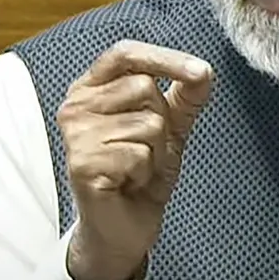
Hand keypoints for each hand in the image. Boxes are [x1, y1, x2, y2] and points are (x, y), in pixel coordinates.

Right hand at [56, 39, 213, 279]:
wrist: (126, 226)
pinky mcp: (82, 163)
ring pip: (147, 122)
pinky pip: (139, 153)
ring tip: (137, 168)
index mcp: (91, 87)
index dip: (163, 58)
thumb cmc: (141, 172)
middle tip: (146, 150)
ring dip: (156, 152)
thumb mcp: (170, 126)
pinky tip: (129, 182)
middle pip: (144, 87)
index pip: (125, 54)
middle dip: (161, 123)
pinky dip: (145, 171)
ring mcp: (75, 134)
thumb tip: (203, 70)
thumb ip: (186, 95)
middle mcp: (76, 105)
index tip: (200, 70)